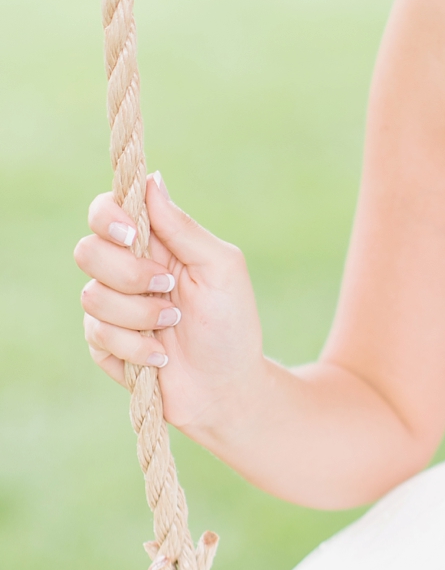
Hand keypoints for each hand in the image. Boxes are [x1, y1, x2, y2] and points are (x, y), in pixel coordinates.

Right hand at [75, 173, 263, 435]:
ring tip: (173, 325)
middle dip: (130, 274)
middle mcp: (125, 270)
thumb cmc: (232, 323)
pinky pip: (97, 334)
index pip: (105, 211)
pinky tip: (162, 355)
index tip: (133, 237)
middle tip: (169, 288)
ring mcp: (110, 308)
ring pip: (92, 295)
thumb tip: (152, 180)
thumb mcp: (220, 267)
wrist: (227, 389)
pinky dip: (136, 347)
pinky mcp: (103, 345)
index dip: (108, 218)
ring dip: (141, 315)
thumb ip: (183, 227)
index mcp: (153, 243)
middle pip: (87, 250)